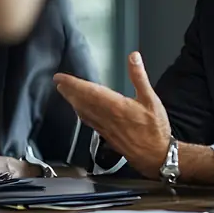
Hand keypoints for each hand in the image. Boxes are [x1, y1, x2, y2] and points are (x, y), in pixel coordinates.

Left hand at [54, 52, 170, 178]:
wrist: (155, 155)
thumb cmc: (155, 128)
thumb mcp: (151, 99)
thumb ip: (140, 77)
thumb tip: (133, 57)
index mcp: (115, 106)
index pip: (89, 92)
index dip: (73, 84)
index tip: (60, 77)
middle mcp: (106, 117)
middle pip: (82, 102)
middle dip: (69, 92)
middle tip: (58, 83)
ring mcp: (105, 128)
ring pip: (84, 113)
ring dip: (73, 102)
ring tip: (65, 93)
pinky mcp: (107, 136)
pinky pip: (89, 122)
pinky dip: (81, 114)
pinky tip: (80, 112)